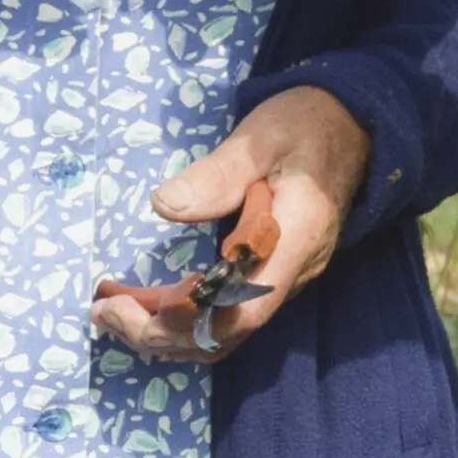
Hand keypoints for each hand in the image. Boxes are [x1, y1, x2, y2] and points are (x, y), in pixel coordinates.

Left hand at [89, 87, 372, 362]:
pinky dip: (187, 318)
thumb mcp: (261, 137)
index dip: (185, 321)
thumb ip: (218, 174)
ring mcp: (286, 279)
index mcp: (295, 239)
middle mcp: (293, 273)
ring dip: (169, 332)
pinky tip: (152, 302)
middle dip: (161, 334)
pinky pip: (230, 314)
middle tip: (103, 312)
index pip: (242, 308)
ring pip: (226, 332)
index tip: (129, 307)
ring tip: (115, 312)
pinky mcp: (274, 274)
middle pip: (227, 333)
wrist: (354, 126)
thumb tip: (163, 205)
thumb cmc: (306, 123)